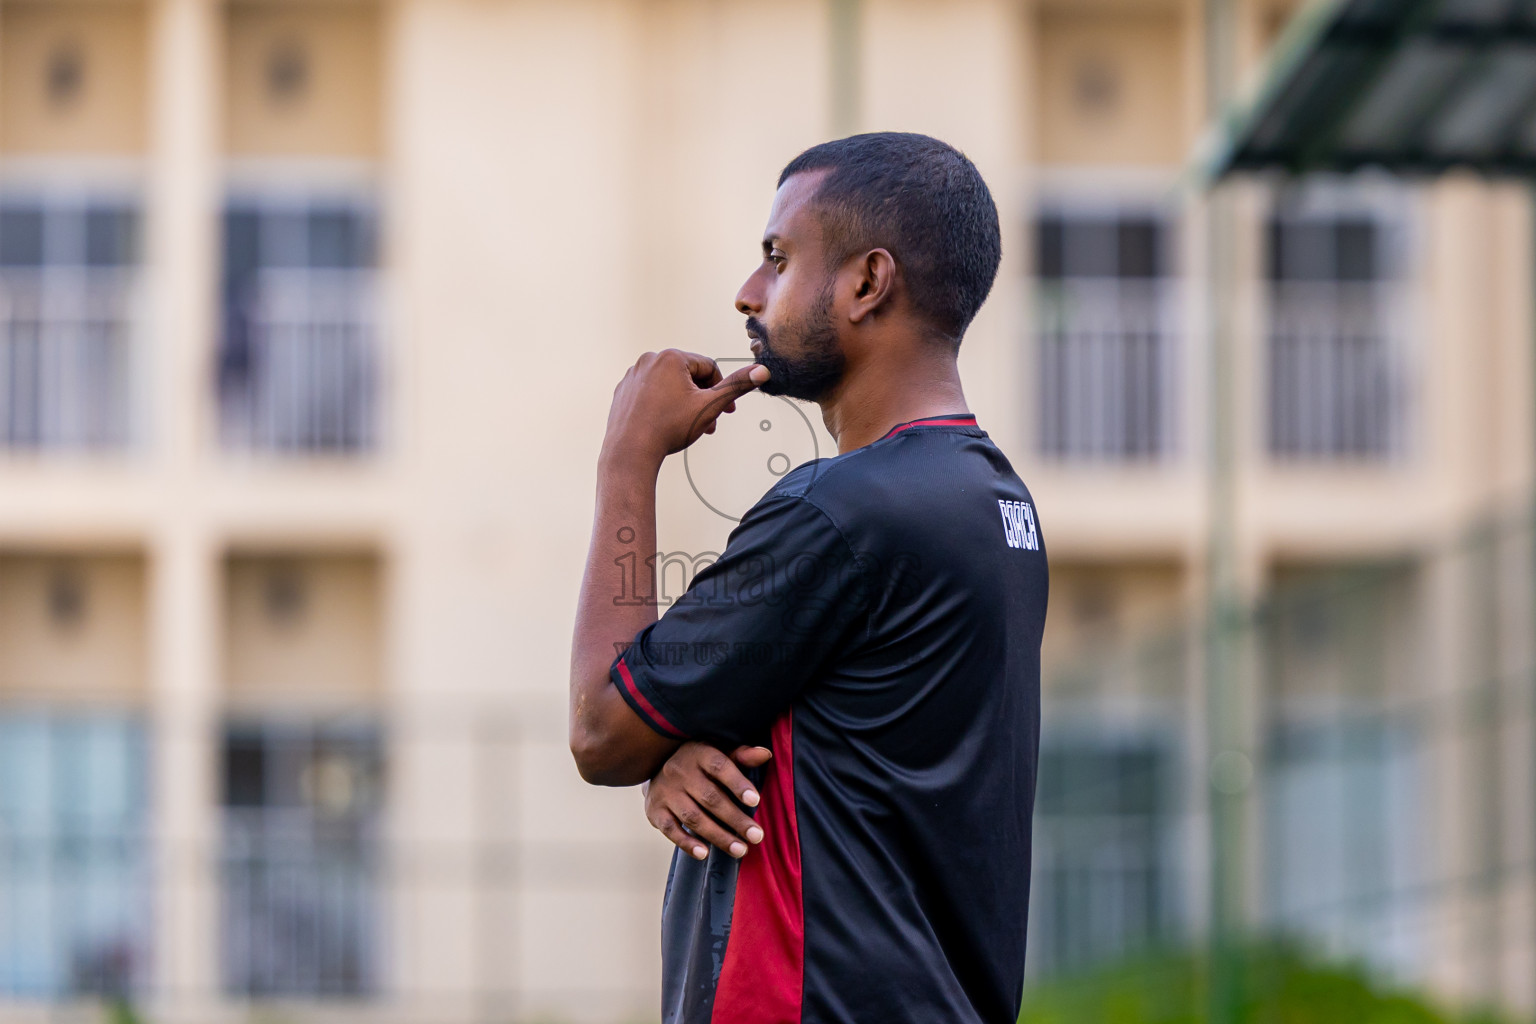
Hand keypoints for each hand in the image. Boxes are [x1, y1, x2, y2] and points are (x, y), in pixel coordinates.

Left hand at [602, 351, 768, 471]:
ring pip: (669, 384)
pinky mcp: (623, 390)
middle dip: (702, 398)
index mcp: (671, 358)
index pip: (708, 367)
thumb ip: (736, 386)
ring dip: (684, 402)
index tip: (726, 410)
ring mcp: (633, 375)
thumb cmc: (667, 429)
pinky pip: (650, 392)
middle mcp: (649, 360)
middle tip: (709, 422)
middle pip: (688, 375)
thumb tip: (761, 372)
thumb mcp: (709, 406)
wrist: (630, 452)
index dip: (721, 389)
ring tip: (688, 425)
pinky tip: (666, 423)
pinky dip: (662, 404)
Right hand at [644, 742, 772, 860]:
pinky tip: (704, 854)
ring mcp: (666, 792)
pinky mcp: (655, 810)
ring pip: (693, 817)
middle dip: (735, 819)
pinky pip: (670, 829)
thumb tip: (766, 754)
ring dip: (718, 836)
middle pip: (710, 798)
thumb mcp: (718, 751)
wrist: (655, 765)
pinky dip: (686, 843)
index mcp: (699, 753)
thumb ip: (741, 756)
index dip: (737, 783)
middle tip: (757, 836)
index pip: (720, 767)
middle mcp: (680, 771)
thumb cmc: (698, 761)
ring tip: (740, 850)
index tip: (755, 801)